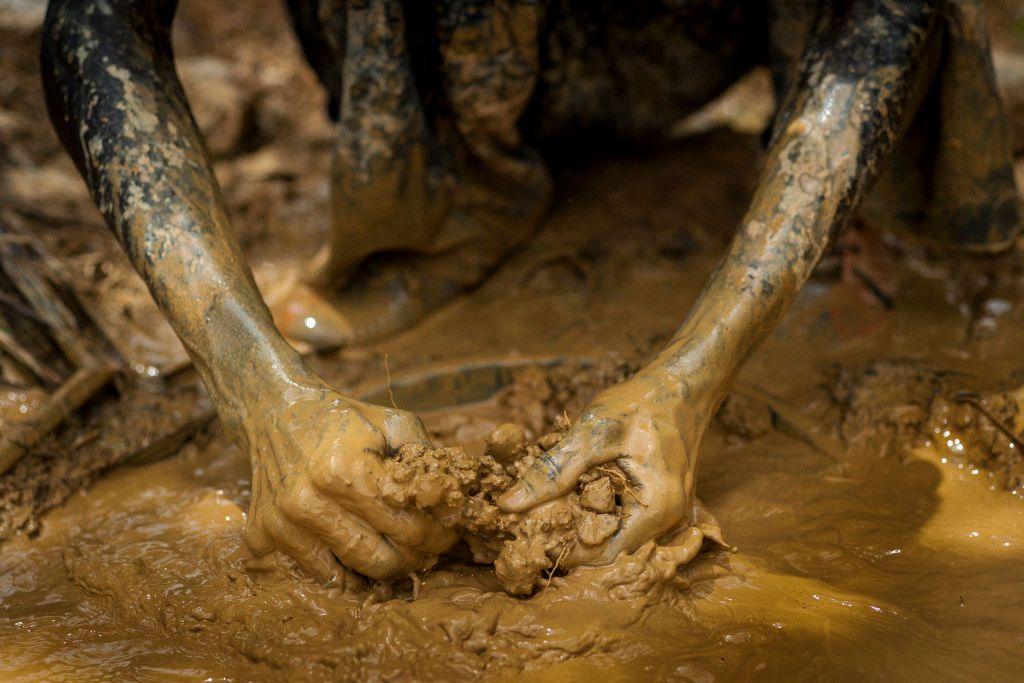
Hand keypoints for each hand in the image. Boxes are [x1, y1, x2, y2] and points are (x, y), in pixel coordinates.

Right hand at [240, 380, 457, 581]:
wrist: (275, 409)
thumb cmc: (343, 418)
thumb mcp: (393, 423)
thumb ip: (426, 458)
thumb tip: (456, 497)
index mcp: (345, 470)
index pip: (410, 525)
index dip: (439, 534)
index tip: (450, 531)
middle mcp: (310, 502)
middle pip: (384, 558)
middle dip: (418, 557)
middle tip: (432, 547)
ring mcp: (285, 524)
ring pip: (355, 573)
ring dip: (387, 568)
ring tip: (403, 551)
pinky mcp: (266, 535)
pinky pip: (321, 575)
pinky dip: (348, 572)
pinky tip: (365, 551)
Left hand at [498, 369, 710, 566]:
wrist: (681, 386)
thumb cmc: (641, 403)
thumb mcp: (592, 432)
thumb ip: (553, 471)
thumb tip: (510, 504)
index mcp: (656, 509)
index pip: (602, 555)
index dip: (562, 549)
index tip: (529, 535)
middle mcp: (667, 522)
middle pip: (609, 549)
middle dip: (569, 538)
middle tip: (532, 521)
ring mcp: (666, 515)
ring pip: (614, 536)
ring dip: (582, 525)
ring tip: (549, 507)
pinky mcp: (658, 504)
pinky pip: (623, 520)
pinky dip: (597, 511)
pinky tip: (574, 493)